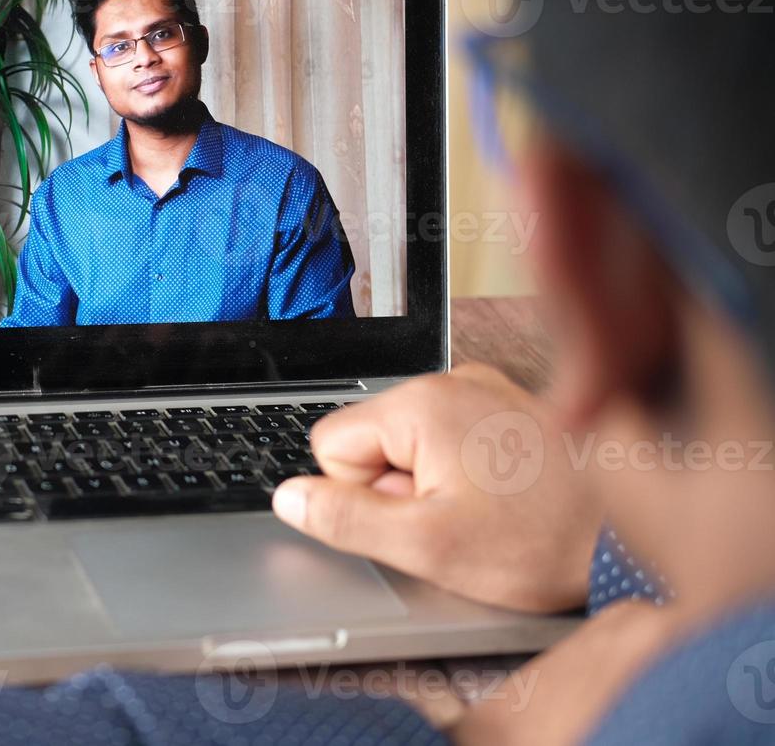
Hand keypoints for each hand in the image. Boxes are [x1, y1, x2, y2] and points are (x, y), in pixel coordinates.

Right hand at [271, 363, 600, 612]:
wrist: (637, 539)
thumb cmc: (544, 541)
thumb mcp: (429, 545)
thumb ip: (347, 519)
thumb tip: (289, 497)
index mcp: (420, 404)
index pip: (330, 445)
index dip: (361, 495)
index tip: (416, 515)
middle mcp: (451, 382)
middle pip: (373, 442)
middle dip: (401, 489)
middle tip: (459, 521)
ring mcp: (486, 390)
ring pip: (414, 444)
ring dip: (435, 484)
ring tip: (489, 512)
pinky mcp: (512, 407)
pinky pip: (454, 439)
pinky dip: (467, 472)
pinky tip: (506, 499)